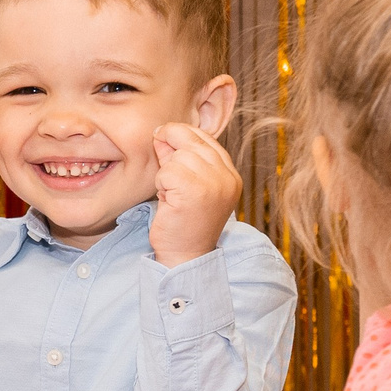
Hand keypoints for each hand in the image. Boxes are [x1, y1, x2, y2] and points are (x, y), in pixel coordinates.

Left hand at [147, 122, 242, 266]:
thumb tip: (162, 133)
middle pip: (192, 140)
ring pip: (178, 156)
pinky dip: (160, 184)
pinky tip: (167, 201)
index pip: (207, 139)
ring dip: (165, 173)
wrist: (184, 257)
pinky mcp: (194, 191)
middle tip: (159, 152)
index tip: (167, 139)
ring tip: (170, 194)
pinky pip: (167, 171)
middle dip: (170, 142)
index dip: (184, 134)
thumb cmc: (184, 225)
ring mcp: (214, 184)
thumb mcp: (189, 186)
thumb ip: (180, 159)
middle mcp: (227, 178)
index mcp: (231, 176)